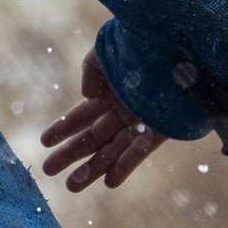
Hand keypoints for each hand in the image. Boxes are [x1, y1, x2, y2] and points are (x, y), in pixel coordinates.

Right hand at [40, 49, 167, 192]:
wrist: (183, 41)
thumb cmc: (144, 41)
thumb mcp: (107, 51)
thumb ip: (92, 71)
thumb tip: (87, 96)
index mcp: (112, 88)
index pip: (84, 113)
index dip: (64, 128)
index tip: (45, 142)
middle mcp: (125, 107)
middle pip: (95, 136)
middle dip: (71, 154)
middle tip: (48, 170)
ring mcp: (143, 120)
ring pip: (114, 149)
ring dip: (94, 168)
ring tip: (72, 186)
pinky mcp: (163, 129)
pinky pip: (141, 150)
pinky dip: (126, 165)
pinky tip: (110, 182)